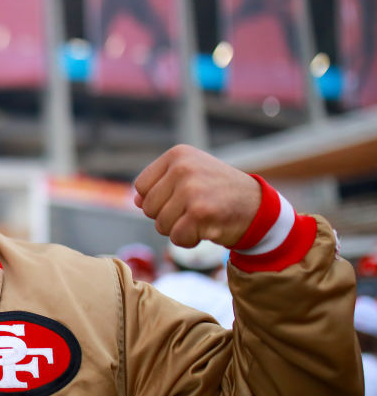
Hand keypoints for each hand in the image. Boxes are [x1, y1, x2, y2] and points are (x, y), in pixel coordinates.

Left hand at [134, 144, 260, 247]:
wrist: (258, 207)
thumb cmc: (218, 193)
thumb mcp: (189, 178)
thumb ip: (160, 186)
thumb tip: (136, 201)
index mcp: (177, 155)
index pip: (141, 187)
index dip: (157, 200)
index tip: (181, 198)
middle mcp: (183, 168)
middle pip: (149, 208)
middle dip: (168, 217)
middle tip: (194, 210)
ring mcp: (191, 189)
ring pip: (160, 225)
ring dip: (179, 229)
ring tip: (202, 217)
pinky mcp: (200, 212)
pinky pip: (176, 238)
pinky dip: (189, 240)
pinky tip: (207, 228)